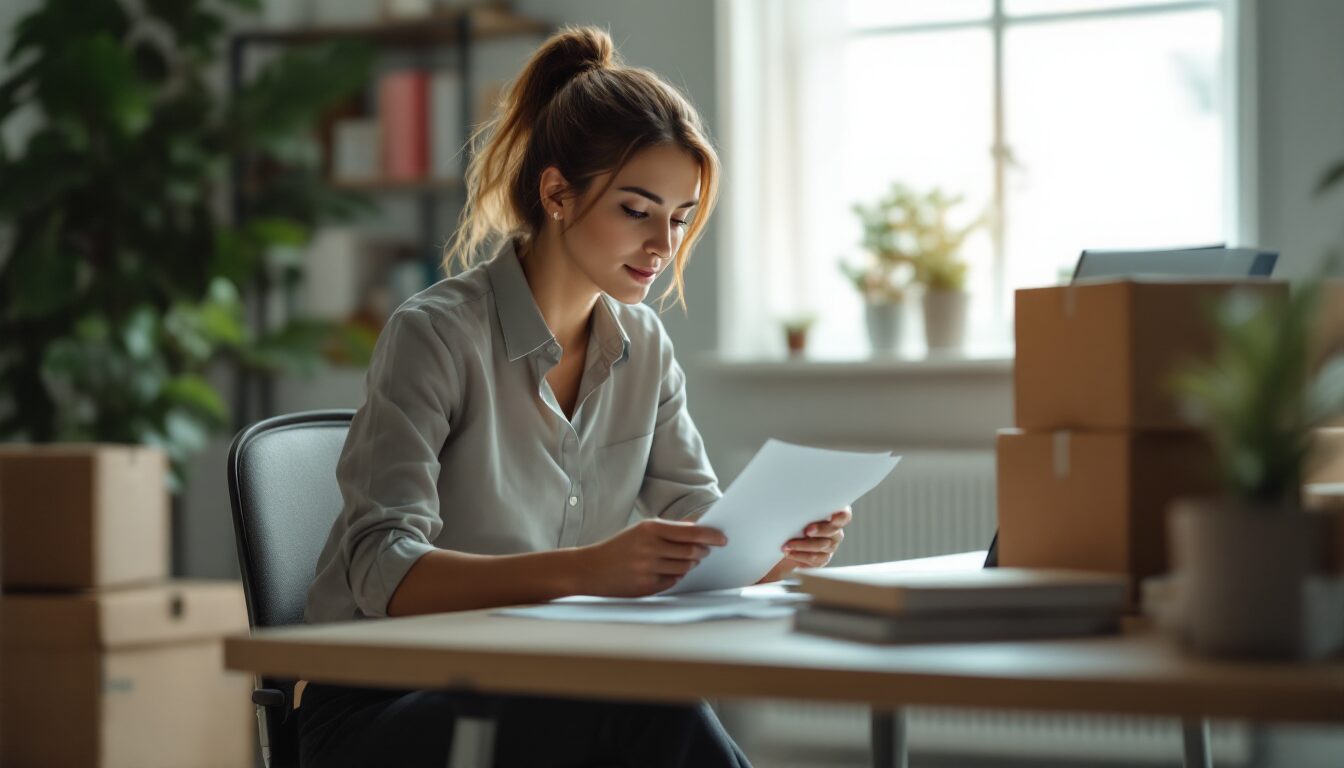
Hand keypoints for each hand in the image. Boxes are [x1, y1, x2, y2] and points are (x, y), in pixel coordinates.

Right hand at [577, 518, 727, 596]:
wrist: (590, 569)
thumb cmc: (619, 547)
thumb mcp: (640, 530)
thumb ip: (669, 529)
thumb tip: (697, 528)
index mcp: (649, 529)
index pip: (689, 532)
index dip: (710, 536)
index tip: (722, 538)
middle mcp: (649, 548)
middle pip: (691, 552)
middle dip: (703, 552)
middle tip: (707, 551)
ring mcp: (647, 569)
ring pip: (684, 568)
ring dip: (691, 564)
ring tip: (689, 560)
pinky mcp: (646, 587)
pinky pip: (673, 581)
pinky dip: (677, 576)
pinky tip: (671, 571)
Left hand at [756, 506, 851, 583]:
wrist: (779, 540)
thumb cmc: (788, 519)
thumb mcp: (794, 510)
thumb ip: (799, 505)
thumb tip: (790, 496)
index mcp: (831, 514)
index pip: (844, 515)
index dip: (840, 516)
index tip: (830, 517)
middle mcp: (834, 530)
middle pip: (834, 530)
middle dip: (820, 530)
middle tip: (806, 530)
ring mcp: (829, 545)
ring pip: (823, 545)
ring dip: (804, 545)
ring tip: (788, 545)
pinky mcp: (821, 558)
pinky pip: (815, 559)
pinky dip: (800, 555)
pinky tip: (789, 553)